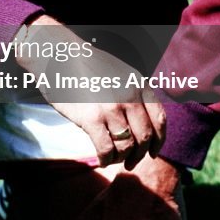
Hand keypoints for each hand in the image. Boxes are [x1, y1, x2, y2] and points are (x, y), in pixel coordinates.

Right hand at [17, 15, 165, 166]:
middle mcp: (129, 96)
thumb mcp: (121, 74)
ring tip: (113, 159)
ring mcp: (111, 108)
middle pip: (144, 137)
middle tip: (131, 162)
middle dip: (139, 155)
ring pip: (126, 146)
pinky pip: (106, 149)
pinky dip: (106, 159)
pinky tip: (102, 159)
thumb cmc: (88, 68)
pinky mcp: (91, 119)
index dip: (158, 141)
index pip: (159, 120)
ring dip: (121, 158)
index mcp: (139, 84)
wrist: (60, 57)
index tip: (152, 152)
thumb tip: (144, 125)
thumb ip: (135, 95)